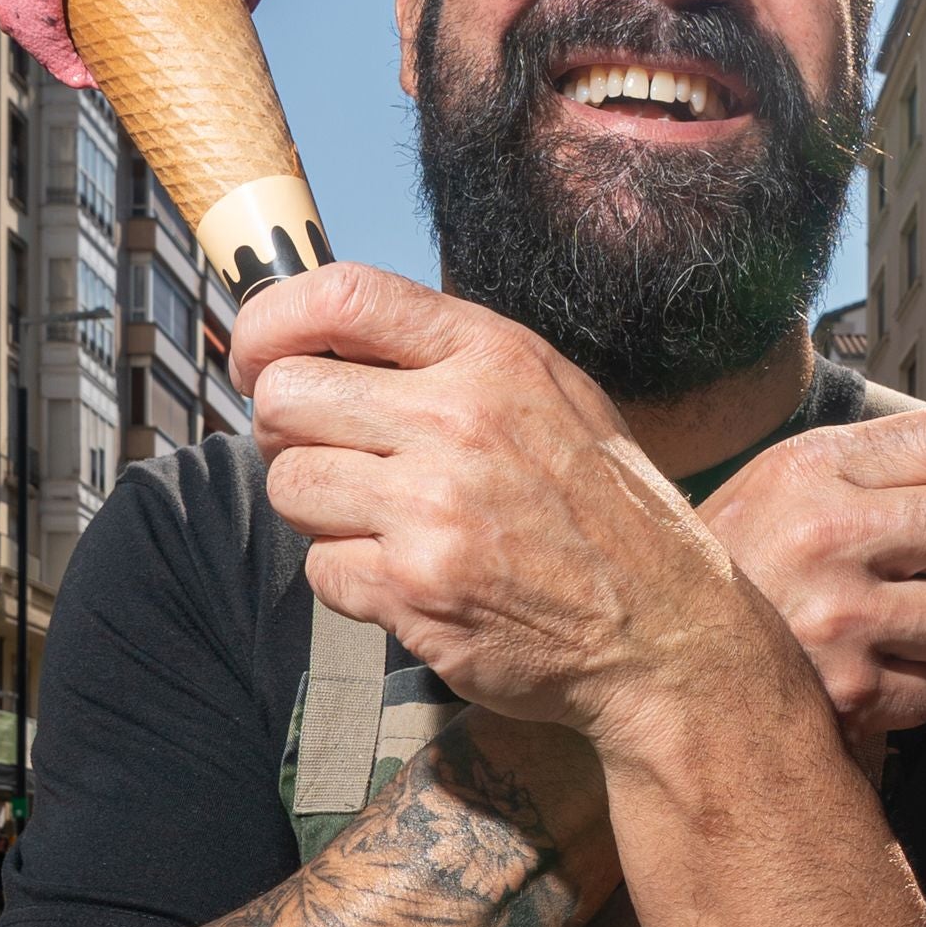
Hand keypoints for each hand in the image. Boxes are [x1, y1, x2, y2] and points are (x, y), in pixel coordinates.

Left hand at [233, 265, 756, 753]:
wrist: (665, 629)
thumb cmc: (604, 508)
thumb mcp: (554, 393)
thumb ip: (453, 359)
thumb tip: (330, 341)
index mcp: (493, 358)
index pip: (339, 297)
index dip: (271, 323)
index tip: (260, 357)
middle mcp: (458, 423)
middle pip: (286, 397)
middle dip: (289, 428)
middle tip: (327, 453)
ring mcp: (431, 510)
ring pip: (290, 485)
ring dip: (318, 508)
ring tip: (381, 520)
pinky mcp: (413, 591)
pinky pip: (320, 569)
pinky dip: (351, 577)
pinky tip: (409, 576)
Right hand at [701, 405, 925, 744]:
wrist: (652, 661)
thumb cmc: (740, 569)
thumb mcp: (787, 485)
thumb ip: (881, 467)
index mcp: (815, 467)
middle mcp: (825, 532)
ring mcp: (836, 616)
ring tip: (895, 624)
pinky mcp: (846, 692)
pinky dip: (918, 688)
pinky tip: (868, 671)